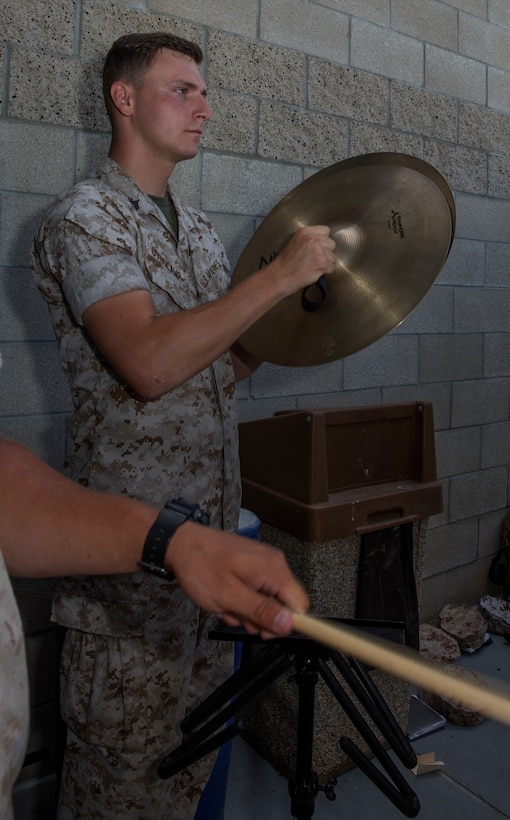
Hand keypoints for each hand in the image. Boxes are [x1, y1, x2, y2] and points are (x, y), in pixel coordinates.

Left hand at [167, 522, 309, 637]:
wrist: (180, 543)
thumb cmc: (201, 566)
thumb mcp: (229, 596)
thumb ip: (260, 611)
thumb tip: (288, 625)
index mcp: (274, 569)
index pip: (300, 605)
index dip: (285, 623)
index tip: (262, 630)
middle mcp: (274, 564)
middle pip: (283, 605)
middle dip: (259, 617)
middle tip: (235, 615)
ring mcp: (263, 563)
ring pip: (267, 601)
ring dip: (246, 611)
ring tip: (225, 604)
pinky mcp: (253, 565)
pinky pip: (256, 591)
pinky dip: (241, 599)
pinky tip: (224, 596)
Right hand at [267, 225, 335, 297]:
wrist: (280, 277)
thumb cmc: (285, 263)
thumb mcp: (294, 242)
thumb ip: (308, 238)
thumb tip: (322, 242)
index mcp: (305, 232)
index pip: (326, 230)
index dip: (323, 240)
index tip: (319, 247)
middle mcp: (313, 240)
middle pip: (332, 244)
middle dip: (327, 252)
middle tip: (316, 259)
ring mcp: (318, 252)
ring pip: (333, 257)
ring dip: (327, 263)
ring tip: (314, 267)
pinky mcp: (322, 264)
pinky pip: (332, 268)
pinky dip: (326, 272)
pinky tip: (315, 272)